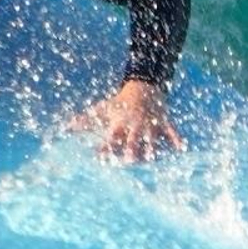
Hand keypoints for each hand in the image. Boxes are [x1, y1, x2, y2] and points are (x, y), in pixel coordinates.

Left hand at [68, 79, 183, 162]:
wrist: (143, 87)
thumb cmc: (120, 103)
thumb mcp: (102, 110)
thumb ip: (85, 120)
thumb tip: (65, 127)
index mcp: (120, 124)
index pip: (111, 138)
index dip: (105, 147)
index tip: (99, 158)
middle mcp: (134, 125)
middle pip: (132, 138)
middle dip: (131, 148)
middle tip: (129, 161)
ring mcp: (150, 123)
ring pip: (152, 137)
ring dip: (152, 147)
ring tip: (152, 158)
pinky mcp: (163, 122)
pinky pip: (171, 130)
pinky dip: (176, 138)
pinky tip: (182, 148)